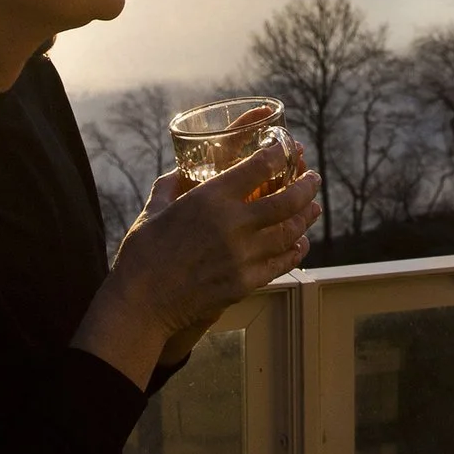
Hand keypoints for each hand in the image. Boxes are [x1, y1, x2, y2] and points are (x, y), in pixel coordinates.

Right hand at [74, 142, 320, 387]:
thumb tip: (180, 171)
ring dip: (306, 216)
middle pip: (287, 199)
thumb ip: (171, 185)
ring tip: (313, 206)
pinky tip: (299, 242)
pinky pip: (282, 262)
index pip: (259, 167)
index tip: (286, 149)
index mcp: (210, 198)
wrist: (141, 304)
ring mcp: (244, 256)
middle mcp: (234, 224)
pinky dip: (295, 249)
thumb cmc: (142, 254)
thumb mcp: (154, 209)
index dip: (279, 154)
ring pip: (291, 231)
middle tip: (313, 178)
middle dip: (306, 184)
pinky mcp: (246, 282)